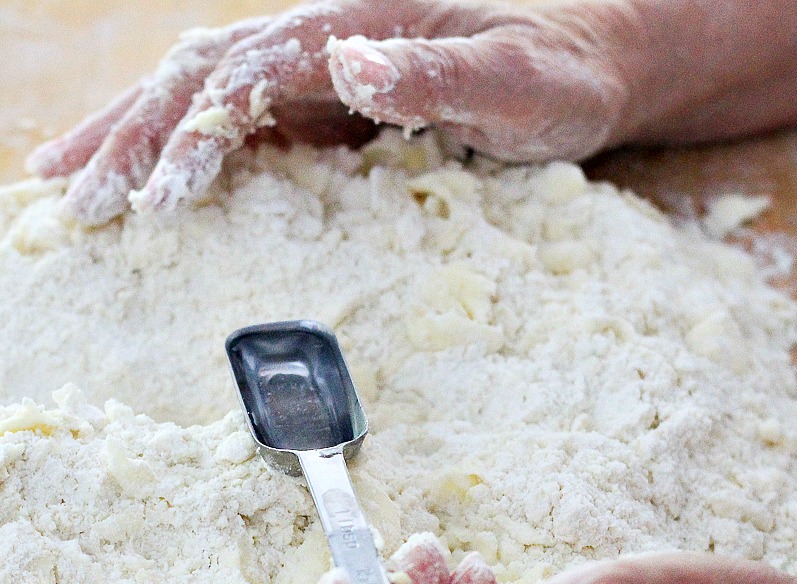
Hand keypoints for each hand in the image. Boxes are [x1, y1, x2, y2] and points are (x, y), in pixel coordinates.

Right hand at [26, 0, 636, 224]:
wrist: (586, 60)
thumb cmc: (558, 73)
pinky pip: (237, 124)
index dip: (192, 135)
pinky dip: (181, 149)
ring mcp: (319, 74)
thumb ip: (437, 77)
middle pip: (197, 77)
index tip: (154, 200)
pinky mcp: (328, 106)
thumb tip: (347, 64)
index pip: (245, 76)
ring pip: (201, 93)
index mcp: (351, 28)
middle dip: (132, 137)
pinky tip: (149, 176)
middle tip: (73, 200)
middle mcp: (321, 42)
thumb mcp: (515, 79)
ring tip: (68, 182)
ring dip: (133, 137)